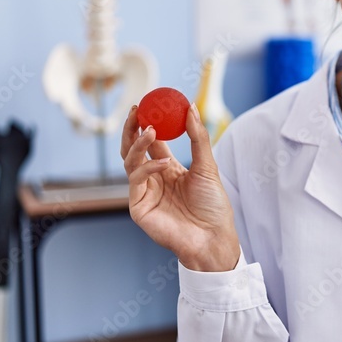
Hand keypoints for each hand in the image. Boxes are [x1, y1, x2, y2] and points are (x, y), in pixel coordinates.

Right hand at [120, 104, 239, 271]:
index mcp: (168, 169)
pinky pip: (136, 179)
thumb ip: (198, 137)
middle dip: (132, 128)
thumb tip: (190, 107)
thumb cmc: (213, 206)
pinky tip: (164, 164)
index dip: (148, 122)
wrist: (212, 237)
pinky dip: (148, 168)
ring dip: (138, 143)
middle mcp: (153, 179)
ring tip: (150, 129)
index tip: (148, 103)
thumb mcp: (208, 166)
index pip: (152, 142)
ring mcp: (143, 192)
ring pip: (129, 160)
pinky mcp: (138, 206)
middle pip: (133, 148)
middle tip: (137, 110)